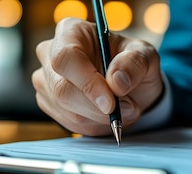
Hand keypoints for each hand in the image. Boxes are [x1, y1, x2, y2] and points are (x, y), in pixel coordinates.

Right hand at [32, 18, 162, 135]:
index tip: (111, 102)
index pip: (66, 57)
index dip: (87, 83)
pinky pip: (68, 121)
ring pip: (66, 109)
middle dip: (97, 107)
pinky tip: (107, 114)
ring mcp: (45, 79)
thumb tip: (117, 81)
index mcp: (71, 31)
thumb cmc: (133, 63)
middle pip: (62, 88)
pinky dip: (93, 124)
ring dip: (100, 117)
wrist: (129, 85)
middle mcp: (50, 52)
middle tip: (129, 109)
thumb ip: (135, 63)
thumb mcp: (145, 56)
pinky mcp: (48, 102)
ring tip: (124, 109)